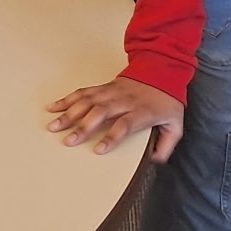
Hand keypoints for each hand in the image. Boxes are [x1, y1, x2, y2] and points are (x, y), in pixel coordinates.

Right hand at [47, 77, 183, 158]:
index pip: (124, 124)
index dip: (111, 137)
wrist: (161, 70)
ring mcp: (111, 92)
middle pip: (100, 112)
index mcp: (141, 111)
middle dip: (82, 127)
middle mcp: (123, 100)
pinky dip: (67, 99)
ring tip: (54, 125)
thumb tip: (154, 160)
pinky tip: (54, 106)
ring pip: (87, 101)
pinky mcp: (103, 87)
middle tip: (68, 141)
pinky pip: (83, 92)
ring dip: (69, 113)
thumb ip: (166, 145)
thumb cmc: (166, 100)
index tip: (98, 150)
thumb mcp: (175, 124)